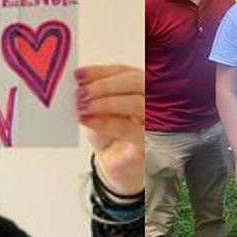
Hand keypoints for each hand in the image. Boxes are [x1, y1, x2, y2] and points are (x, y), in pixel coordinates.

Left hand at [76, 65, 142, 195]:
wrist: (118, 164)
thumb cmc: (110, 134)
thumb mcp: (98, 110)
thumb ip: (93, 94)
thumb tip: (80, 82)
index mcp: (141, 86)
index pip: (125, 72)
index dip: (101, 71)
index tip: (79, 74)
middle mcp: (154, 100)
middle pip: (136, 82)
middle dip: (105, 85)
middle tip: (80, 93)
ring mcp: (157, 121)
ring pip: (137, 103)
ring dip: (106, 103)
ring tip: (83, 108)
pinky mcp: (151, 143)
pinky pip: (131, 129)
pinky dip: (107, 123)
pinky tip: (88, 121)